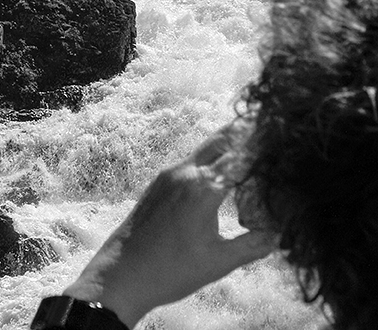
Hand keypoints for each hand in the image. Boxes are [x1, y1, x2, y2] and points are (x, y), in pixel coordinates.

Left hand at [62, 128, 275, 328]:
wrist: (122, 274)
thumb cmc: (170, 271)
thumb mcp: (218, 262)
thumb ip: (252, 244)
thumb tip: (279, 234)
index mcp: (202, 188)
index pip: (240, 157)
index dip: (262, 149)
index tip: (281, 143)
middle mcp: (185, 173)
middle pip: (221, 141)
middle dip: (244, 135)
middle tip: (268, 130)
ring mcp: (169, 175)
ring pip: (204, 150)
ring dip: (226, 146)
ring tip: (249, 149)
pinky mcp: (159, 183)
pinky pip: (190, 162)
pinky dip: (209, 161)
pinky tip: (220, 174)